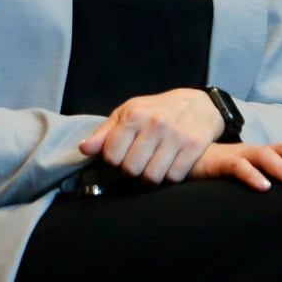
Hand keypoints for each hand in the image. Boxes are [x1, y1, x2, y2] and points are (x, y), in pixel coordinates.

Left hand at [79, 88, 226, 184]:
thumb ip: (104, 133)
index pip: (111, 156)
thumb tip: (83, 149)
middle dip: (132, 170)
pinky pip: (174, 177)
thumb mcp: (127, 113)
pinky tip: (169, 165)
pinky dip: (169, 176)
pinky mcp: (194, 146)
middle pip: (131, 169)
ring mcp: (176, 135)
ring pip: (152, 177)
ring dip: (150, 177)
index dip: (114, 160)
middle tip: (139, 161)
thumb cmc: (156, 110)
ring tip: (152, 165)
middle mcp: (156, 124)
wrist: (198, 104)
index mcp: (135, 115)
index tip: (122, 155)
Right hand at [190, 141, 281, 190]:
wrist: (186, 161)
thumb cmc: (224, 172)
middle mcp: (257, 150)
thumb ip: (274, 178)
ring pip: (265, 155)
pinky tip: (264, 187)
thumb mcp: (253, 174)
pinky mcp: (220, 163)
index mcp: (267, 152)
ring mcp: (239, 154)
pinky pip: (238, 166)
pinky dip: (251, 175)